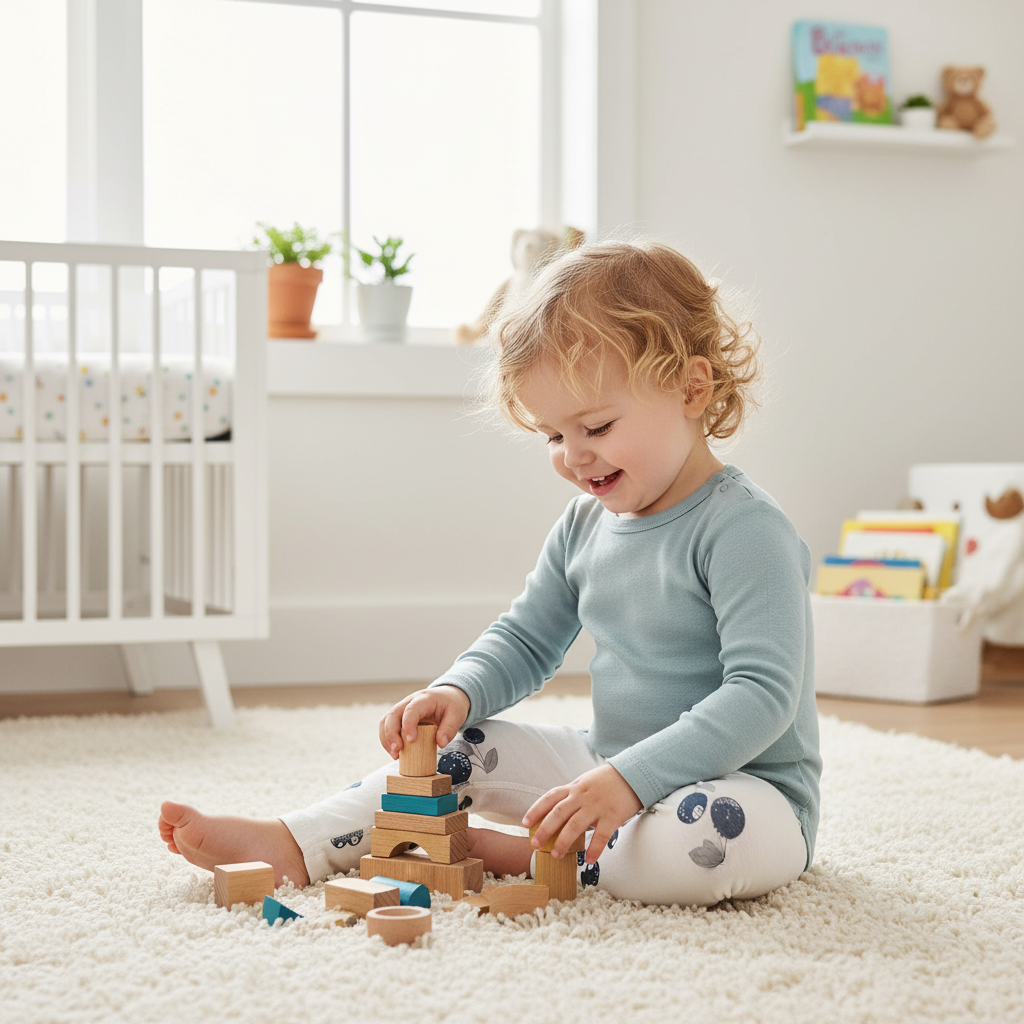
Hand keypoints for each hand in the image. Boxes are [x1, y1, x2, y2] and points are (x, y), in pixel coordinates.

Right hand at [378, 685, 470, 758]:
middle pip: (393, 714)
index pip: (411, 710)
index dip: (408, 725)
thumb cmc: (451, 705)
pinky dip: (387, 740)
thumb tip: (441, 743)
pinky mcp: (399, 717)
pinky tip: (395, 752)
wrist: (447, 696)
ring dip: (386, 738)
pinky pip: (387, 726)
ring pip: (386, 720)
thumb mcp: (457, 714)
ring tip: (395, 755)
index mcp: (425, 699)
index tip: (411, 741)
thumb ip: (450, 728)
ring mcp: (402, 708)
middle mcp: (409, 701)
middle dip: (391, 734)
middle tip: (397, 750)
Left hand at [522, 764, 641, 864]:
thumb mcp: (585, 783)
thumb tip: (559, 814)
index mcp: (574, 787)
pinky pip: (601, 835)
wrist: (633, 774)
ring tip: (557, 855)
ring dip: (564, 842)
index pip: (550, 798)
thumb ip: (572, 796)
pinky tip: (590, 860)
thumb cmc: (607, 781)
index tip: (525, 823)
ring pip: (575, 826)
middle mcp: (582, 796)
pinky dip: (594, 849)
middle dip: (544, 830)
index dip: (536, 810)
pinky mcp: (612, 816)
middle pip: (558, 813)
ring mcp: (597, 806)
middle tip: (535, 844)